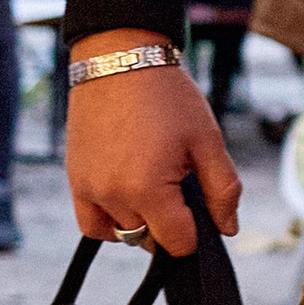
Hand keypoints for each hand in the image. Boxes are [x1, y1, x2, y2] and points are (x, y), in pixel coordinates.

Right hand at [65, 30, 240, 252]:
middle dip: (171, 225)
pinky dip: (111, 223)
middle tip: (180, 187)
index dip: (197, 232)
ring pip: (123, 234)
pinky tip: (129, 201)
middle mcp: (113, 196)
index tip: (200, 207)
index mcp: (149, 189)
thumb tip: (227, 229)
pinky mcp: (76, 180)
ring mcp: (90, 189)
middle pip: (151, 240)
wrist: (121, 61)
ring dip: (142, 223)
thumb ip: (223, 190)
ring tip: (155, 188)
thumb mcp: (208, 140)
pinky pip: (92, 224)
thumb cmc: (168, 97)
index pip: (179, 243)